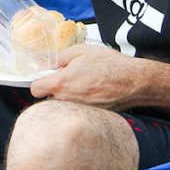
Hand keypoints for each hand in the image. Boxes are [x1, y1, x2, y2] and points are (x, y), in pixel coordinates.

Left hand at [30, 44, 150, 111]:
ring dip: (67, 98)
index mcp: (61, 83)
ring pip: (63, 106)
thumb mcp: (80, 51)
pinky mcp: (90, 118)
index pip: (35, 89)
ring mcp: (79, 112)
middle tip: (69, 79)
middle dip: (55, 90)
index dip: (39, 81)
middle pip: (49, 99)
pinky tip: (92, 94)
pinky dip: (81, 104)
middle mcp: (67, 101)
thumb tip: (45, 64)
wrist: (134, 82)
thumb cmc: (109, 65)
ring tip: (83, 86)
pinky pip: (77, 111)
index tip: (46, 77)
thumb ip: (58, 58)